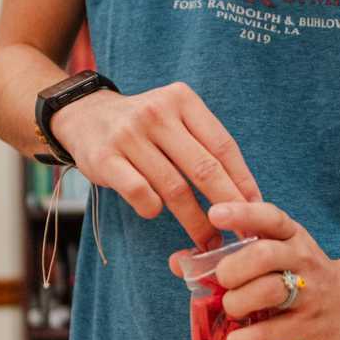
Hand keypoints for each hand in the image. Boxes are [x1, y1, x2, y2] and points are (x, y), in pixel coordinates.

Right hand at [53, 84, 260, 249]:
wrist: (84, 115)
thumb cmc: (142, 127)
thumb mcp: (174, 118)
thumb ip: (204, 145)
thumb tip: (245, 194)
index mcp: (182, 100)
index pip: (223, 145)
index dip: (243, 181)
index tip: (256, 208)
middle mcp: (157, 113)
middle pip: (204, 169)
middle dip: (227, 206)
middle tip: (241, 233)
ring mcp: (129, 135)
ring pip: (174, 189)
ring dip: (195, 221)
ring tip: (206, 240)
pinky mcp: (104, 158)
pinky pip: (140, 194)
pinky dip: (153, 210)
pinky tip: (155, 213)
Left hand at [169, 199, 339, 339]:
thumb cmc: (300, 277)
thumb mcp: (275, 256)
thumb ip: (231, 256)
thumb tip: (178, 261)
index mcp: (292, 236)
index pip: (269, 217)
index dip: (241, 213)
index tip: (214, 213)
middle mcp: (302, 259)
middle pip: (264, 254)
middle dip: (233, 268)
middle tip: (223, 280)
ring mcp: (309, 293)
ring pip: (268, 291)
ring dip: (238, 302)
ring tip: (233, 309)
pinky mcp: (310, 326)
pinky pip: (271, 332)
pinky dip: (245, 338)